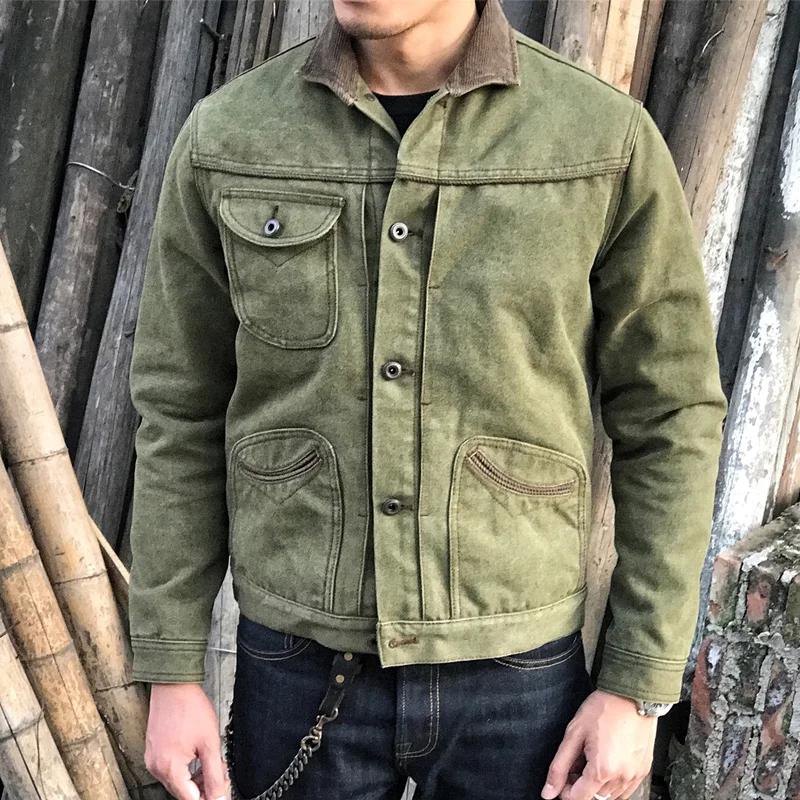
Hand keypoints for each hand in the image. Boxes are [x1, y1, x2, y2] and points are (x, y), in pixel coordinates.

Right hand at [144, 682, 229, 799]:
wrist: (174, 685)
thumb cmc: (190, 708)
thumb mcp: (210, 743)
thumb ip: (215, 774)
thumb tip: (220, 796)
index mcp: (169, 768)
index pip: (190, 799)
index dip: (209, 796)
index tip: (221, 790)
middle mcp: (156, 767)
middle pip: (182, 792)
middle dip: (203, 787)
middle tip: (221, 773)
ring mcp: (152, 759)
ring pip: (176, 781)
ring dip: (195, 778)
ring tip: (211, 763)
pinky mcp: (153, 751)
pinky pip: (169, 768)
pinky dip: (184, 768)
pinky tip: (197, 756)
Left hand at [541, 690, 656, 799]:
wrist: (631, 696)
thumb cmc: (603, 709)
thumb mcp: (574, 734)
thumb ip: (559, 766)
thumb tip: (548, 792)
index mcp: (602, 770)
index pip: (578, 799)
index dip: (565, 790)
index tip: (561, 777)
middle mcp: (621, 778)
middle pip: (594, 798)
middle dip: (580, 786)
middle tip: (575, 763)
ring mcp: (635, 776)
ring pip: (610, 796)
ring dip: (596, 785)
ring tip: (591, 759)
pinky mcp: (643, 771)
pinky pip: (625, 789)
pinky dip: (612, 783)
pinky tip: (606, 762)